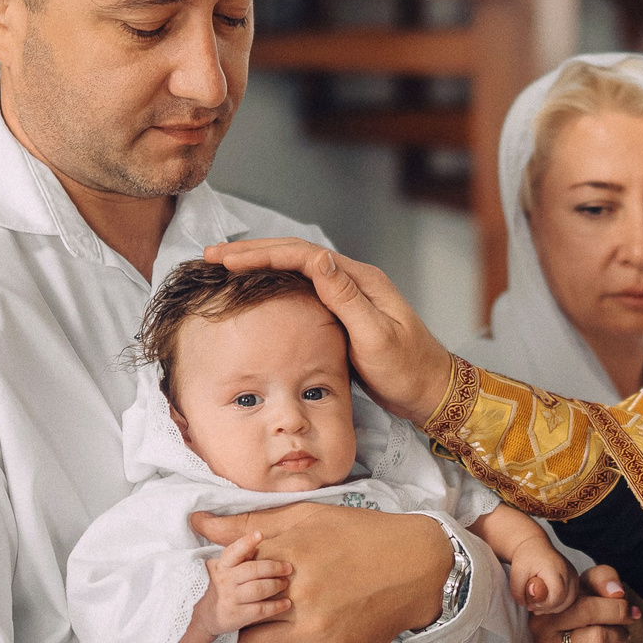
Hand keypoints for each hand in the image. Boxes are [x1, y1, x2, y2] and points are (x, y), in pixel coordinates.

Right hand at [176, 531, 292, 642]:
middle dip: (274, 567)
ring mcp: (230, 599)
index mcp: (221, 566)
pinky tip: (286, 603)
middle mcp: (224, 581)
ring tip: (285, 583)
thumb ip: (240, 556)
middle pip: (253, 570)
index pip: (234, 552)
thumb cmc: (220, 587)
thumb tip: (257, 538)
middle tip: (288, 568)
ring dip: (276, 585)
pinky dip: (276, 606)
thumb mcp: (223, 569)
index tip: (259, 534)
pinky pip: (261, 609)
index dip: (246, 542)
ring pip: (259, 589)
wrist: (203, 616)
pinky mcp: (236, 616)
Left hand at [191, 503, 448, 642]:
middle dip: (212, 616)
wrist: (418, 562)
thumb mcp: (305, 516)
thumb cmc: (362, 534)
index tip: (201, 588)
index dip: (210, 582)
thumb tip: (197, 522)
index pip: (227, 572)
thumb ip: (249, 522)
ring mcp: (314, 629)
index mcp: (286, 552)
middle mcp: (296, 592)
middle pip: (232, 612)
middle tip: (200, 620)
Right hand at [204, 238, 452, 419]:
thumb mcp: (376, 336)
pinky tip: (256, 291)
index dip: (262, 254)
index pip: (302, 255)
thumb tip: (317, 259)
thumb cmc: (407, 368)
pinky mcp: (342, 314)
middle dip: (252, 252)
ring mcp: (347, 296)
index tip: (228, 259)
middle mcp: (352, 281)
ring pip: (295, 270)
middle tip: (212, 256)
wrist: (430, 391)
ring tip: (224, 266)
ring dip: (260, 265)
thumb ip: (347, 298)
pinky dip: (274, 285)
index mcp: (360, 279)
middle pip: (295, 255)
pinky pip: (301, 290)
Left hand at [507, 538, 578, 615]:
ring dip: (554, 607)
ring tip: (538, 604)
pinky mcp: (574, 578)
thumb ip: (518, 591)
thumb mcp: (516, 574)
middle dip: (548, 608)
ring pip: (569, 600)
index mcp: (555, 569)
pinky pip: (570, 597)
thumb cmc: (525, 558)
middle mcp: (568, 572)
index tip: (530, 603)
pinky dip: (559, 602)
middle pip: (565, 600)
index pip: (557, 596)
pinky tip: (545, 601)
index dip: (544, 605)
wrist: (534, 546)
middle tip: (532, 606)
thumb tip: (526, 604)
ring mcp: (574, 575)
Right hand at [531, 564, 639, 642]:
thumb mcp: (590, 589)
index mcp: (545, 602)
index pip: (581, 592)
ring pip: (600, 639)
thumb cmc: (584, 618)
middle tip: (627, 618)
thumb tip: (617, 592)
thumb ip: (603, 578)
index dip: (610, 598)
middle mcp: (541, 629)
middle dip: (618, 614)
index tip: (622, 600)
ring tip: (618, 637)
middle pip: (589, 612)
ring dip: (620, 637)